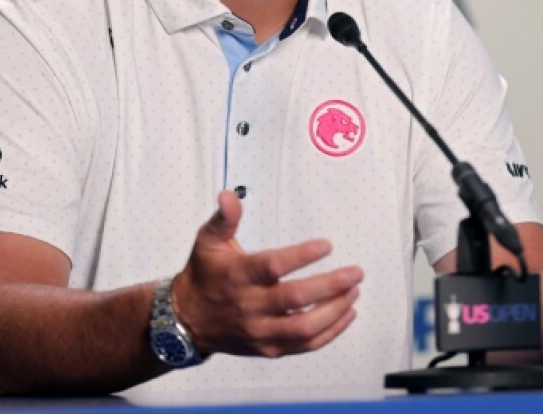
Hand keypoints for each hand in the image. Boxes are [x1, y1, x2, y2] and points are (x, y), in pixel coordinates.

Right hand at [170, 190, 363, 358]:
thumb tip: (228, 195)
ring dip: (335, 310)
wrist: (186, 320)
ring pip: (304, 327)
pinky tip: (346, 314)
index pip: (273, 266)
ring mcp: (259, 331)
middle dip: (332, 285)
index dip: (302, 256)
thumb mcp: (208, 241)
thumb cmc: (204, 275)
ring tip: (354, 291)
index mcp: (238, 275)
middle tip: (356, 272)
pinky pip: (304, 345)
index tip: (327, 245)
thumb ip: (225, 218)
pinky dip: (330, 332)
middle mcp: (249, 306)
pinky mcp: (268, 348)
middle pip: (296, 298)